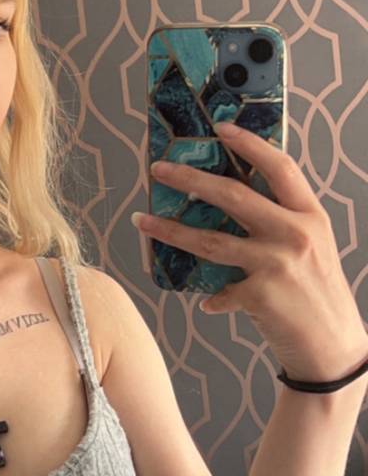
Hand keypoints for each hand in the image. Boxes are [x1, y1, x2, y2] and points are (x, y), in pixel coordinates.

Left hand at [132, 122, 367, 383]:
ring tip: (141, 220)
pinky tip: (208, 304)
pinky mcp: (262, 296)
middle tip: (157, 169)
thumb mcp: (312, 245)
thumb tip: (229, 199)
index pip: (279, 167)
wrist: (334, 348)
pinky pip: (220, 292)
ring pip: (210, 240)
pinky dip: (213, 298)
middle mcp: (296, 234)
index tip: (220, 127)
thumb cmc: (317, 291)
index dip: (250, 144)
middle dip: (190, 179)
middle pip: (233, 195)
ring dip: (169, 230)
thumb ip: (281, 221)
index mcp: (310, 215)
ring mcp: (278, 264)